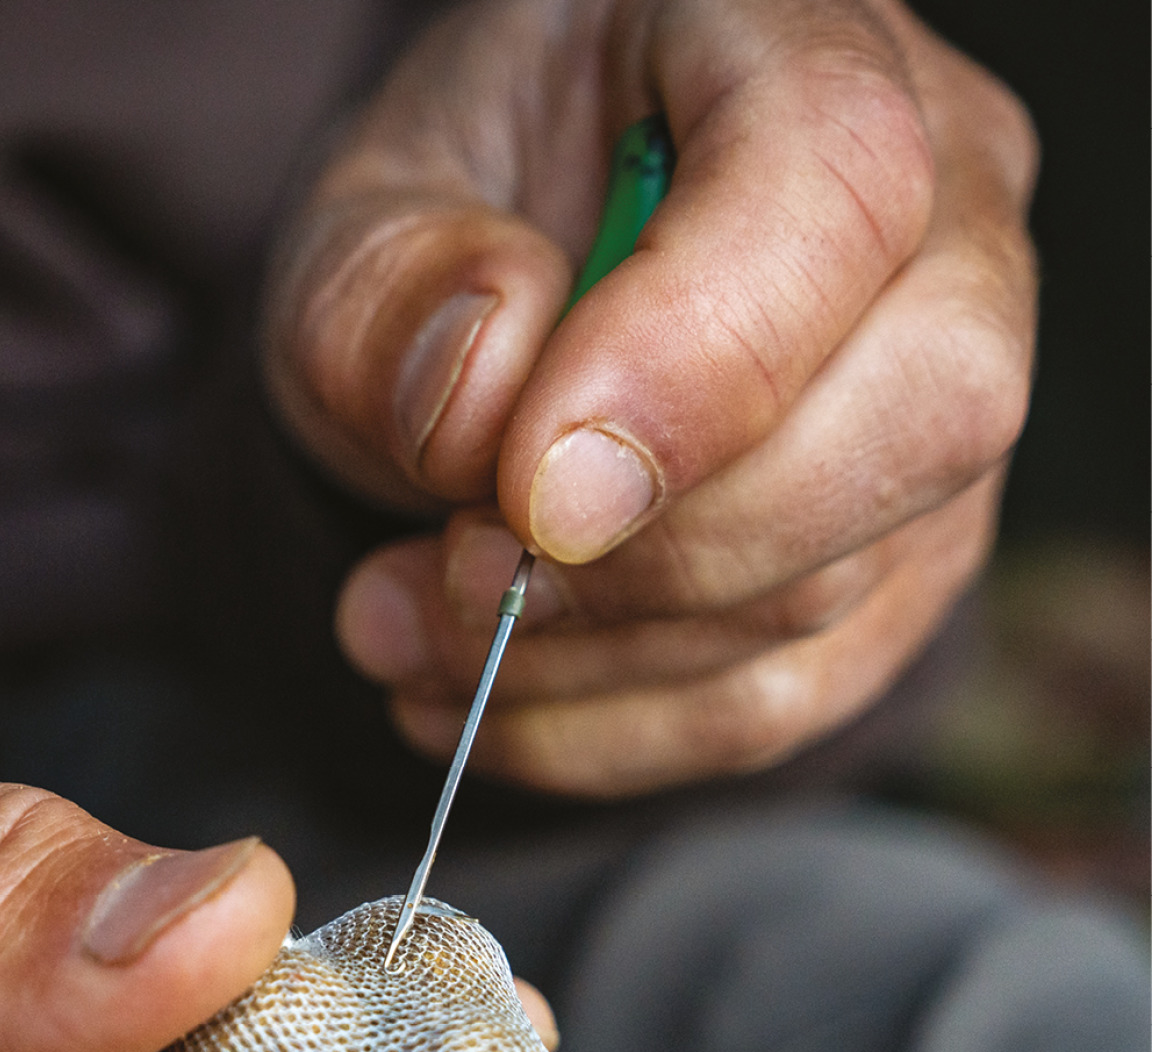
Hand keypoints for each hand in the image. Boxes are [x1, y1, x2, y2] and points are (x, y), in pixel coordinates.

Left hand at [265, 0, 1036, 794]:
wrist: (504, 312)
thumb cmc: (454, 233)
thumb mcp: (362, 220)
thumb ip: (395, 291)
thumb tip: (486, 402)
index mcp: (796, 41)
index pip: (836, 185)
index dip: (691, 363)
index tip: (522, 494)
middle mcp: (937, 215)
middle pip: (912, 416)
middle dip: (643, 561)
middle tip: (445, 581)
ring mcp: (938, 404)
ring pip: (834, 589)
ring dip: (586, 664)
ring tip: (403, 632)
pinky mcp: (896, 562)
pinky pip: (790, 699)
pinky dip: (612, 734)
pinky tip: (481, 705)